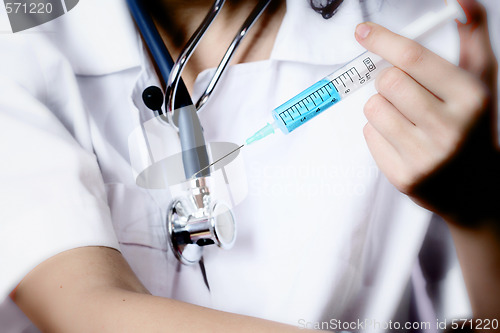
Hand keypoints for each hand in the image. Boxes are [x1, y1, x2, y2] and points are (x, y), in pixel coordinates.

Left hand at [355, 0, 498, 224]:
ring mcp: (426, 158)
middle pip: (388, 82)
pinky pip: (368, 135)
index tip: (362, 31)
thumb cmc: (472, 124)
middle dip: (388, 80)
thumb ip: (471, 37)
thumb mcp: (480, 80)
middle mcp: (450, 129)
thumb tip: (458, 0)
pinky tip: (402, 140)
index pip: (414, 59)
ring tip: (405, 118)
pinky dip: (378, 131)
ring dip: (381, 106)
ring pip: (373, 108)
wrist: (476, 188)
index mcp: (471, 98)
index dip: (383, 40)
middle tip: (402, 90)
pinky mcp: (404, 178)